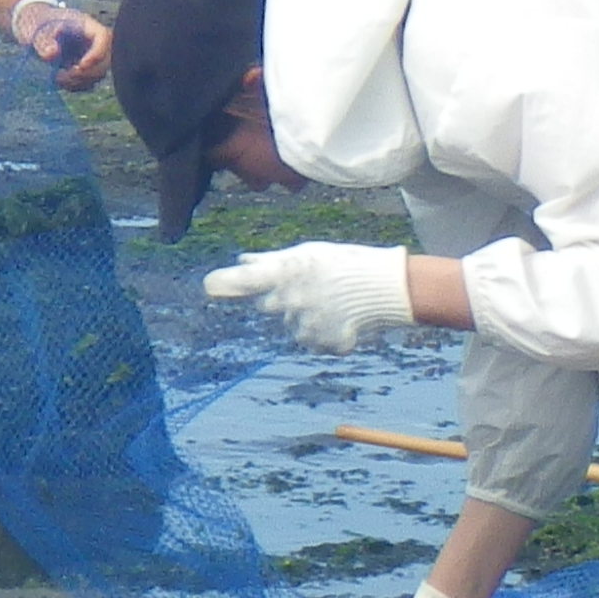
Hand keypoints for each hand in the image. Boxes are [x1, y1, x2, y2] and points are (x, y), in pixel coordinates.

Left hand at [7, 0, 109, 87]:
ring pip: (98, 73)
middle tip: (63, 76)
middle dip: (87, 73)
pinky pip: (88, 81)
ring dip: (80, 81)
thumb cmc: (35, 23)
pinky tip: (60, 81)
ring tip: (58, 78)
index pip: (103, 37)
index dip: (97, 54)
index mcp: (85, 25)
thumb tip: (52, 54)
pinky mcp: (83, 67)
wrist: (32, 27)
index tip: (80, 65)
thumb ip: (43, 41)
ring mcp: (89, 54)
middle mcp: (92, 40)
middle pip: (105, 59)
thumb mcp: (35, 29)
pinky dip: (76, 85)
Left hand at [203, 244, 419, 352]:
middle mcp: (290, 301)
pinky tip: (340, 317)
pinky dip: (322, 332)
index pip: (244, 280)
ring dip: (304, 316)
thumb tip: (243, 261)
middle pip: (267, 306)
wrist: (389, 287)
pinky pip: (311, 340)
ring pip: (291, 325)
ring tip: (332, 301)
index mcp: (286, 273)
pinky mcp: (322, 343)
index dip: (224, 283)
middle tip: (309, 287)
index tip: (209, 286)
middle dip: (279, 299)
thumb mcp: (309, 253)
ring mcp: (305, 325)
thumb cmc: (347, 262)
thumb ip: (272, 262)